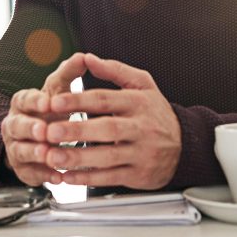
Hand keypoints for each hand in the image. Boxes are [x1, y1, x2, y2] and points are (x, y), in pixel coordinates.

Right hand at [0, 53, 86, 185]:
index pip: (24, 99)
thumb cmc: (48, 110)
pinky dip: (44, 174)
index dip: (35, 101)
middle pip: (17, 126)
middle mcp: (14, 124)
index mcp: (22, 103)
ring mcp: (16, 147)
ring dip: (35, 152)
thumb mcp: (57, 90)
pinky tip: (57, 175)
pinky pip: (30, 173)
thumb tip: (83, 56)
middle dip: (30, 128)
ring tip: (48, 153)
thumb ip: (68, 74)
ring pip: (20, 150)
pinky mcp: (23, 168)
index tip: (48, 102)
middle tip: (43, 130)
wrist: (35, 136)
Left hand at [44, 53, 181, 189]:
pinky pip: (111, 178)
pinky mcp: (140, 174)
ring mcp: (141, 152)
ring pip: (108, 157)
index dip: (78, 100)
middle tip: (50, 131)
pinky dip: (88, 178)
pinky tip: (68, 176)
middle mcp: (141, 127)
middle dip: (76, 131)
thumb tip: (87, 58)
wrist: (186, 145)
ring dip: (78, 158)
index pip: (104, 99)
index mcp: (138, 102)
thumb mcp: (142, 84)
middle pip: (106, 129)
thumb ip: (114, 69)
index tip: (54, 102)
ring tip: (53, 156)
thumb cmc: (155, 112)